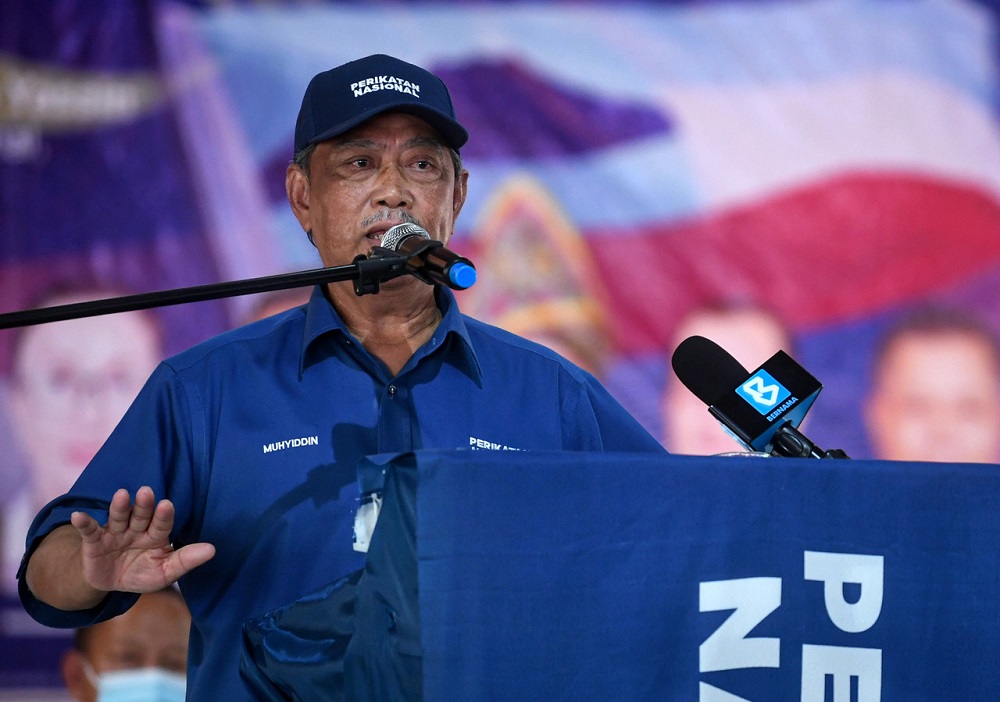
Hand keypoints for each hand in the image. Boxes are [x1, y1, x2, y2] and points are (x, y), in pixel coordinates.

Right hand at [71, 486, 214, 593]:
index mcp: (157, 535)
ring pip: (119, 517)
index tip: (167, 504)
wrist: (110, 583)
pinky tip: (78, 516)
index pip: (162, 524)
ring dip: (119, 507)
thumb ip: (185, 561)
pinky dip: (84, 523)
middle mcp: (137, 529)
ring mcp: (115, 533)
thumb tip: (213, 550)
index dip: (164, 515)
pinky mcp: (95, 541)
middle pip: (141, 515)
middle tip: (147, 492)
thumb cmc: (142, 573)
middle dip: (144, 505)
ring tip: (121, 495)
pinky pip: (90, 531)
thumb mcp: (164, 573)